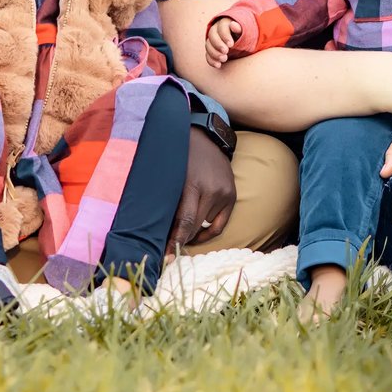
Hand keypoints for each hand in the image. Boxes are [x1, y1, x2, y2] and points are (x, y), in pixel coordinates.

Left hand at [168, 128, 235, 251]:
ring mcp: (224, 193)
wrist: (205, 135)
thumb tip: (160, 230)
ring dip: (192, 232)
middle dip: (181, 239)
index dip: (175, 241)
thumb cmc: (180, 155)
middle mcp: (212, 190)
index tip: (166, 255)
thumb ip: (168, 200)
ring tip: (179, 233)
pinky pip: (220, 224)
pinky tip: (196, 234)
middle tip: (168, 249)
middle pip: (195, 227)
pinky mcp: (232, 195)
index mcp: (193, 184)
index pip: (185, 222)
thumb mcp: (170, 174)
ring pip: (206, 226)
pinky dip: (208, 232)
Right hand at [205, 17, 241, 68]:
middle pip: (212, 36)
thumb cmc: (242, 34)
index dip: (225, 36)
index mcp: (224, 23)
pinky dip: (211, 60)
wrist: (240, 41)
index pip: (221, 28)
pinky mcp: (211, 50)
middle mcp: (215, 30)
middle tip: (226, 52)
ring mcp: (212, 41)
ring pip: (208, 45)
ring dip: (214, 53)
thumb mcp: (243, 31)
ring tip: (224, 59)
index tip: (231, 45)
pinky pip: (207, 55)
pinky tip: (218, 65)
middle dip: (218, 45)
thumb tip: (233, 25)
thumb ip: (239, 28)